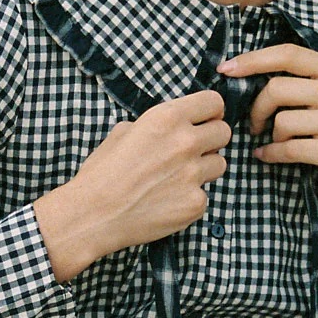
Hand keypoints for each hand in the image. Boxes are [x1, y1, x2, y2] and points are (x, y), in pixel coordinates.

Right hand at [33, 90, 230, 279]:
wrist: (93, 215)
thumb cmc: (102, 173)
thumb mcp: (123, 133)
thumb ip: (154, 125)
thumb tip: (171, 127)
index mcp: (167, 118)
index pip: (214, 102)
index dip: (211, 112)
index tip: (206, 120)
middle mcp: (185, 143)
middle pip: (224, 132)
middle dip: (211, 139)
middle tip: (193, 150)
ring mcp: (194, 174)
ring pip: (219, 164)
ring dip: (203, 168)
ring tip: (175, 177)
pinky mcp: (196, 203)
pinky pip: (204, 195)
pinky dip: (189, 197)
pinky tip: (166, 201)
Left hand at [218, 44, 317, 257]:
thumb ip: (306, 83)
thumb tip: (250, 74)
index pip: (289, 54)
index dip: (253, 60)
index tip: (226, 69)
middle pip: (277, 89)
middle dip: (257, 109)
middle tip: (254, 124)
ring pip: (281, 121)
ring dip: (270, 136)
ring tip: (275, 142)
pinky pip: (288, 148)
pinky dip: (271, 154)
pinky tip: (269, 156)